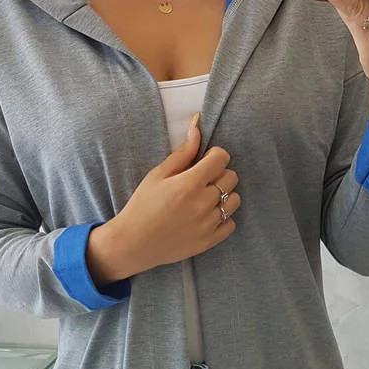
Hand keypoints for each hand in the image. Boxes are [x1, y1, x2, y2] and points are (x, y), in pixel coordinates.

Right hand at [87, 116, 240, 282]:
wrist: (134, 243)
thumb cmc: (142, 206)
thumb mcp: (158, 175)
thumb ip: (182, 152)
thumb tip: (197, 125)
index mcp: (189, 184)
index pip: (222, 158)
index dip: (214, 155)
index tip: (204, 161)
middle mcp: (202, 204)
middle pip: (231, 177)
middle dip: (219, 173)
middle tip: (202, 180)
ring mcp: (208, 224)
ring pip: (234, 200)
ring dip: (223, 195)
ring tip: (205, 198)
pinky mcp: (209, 241)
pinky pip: (231, 223)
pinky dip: (223, 218)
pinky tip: (207, 216)